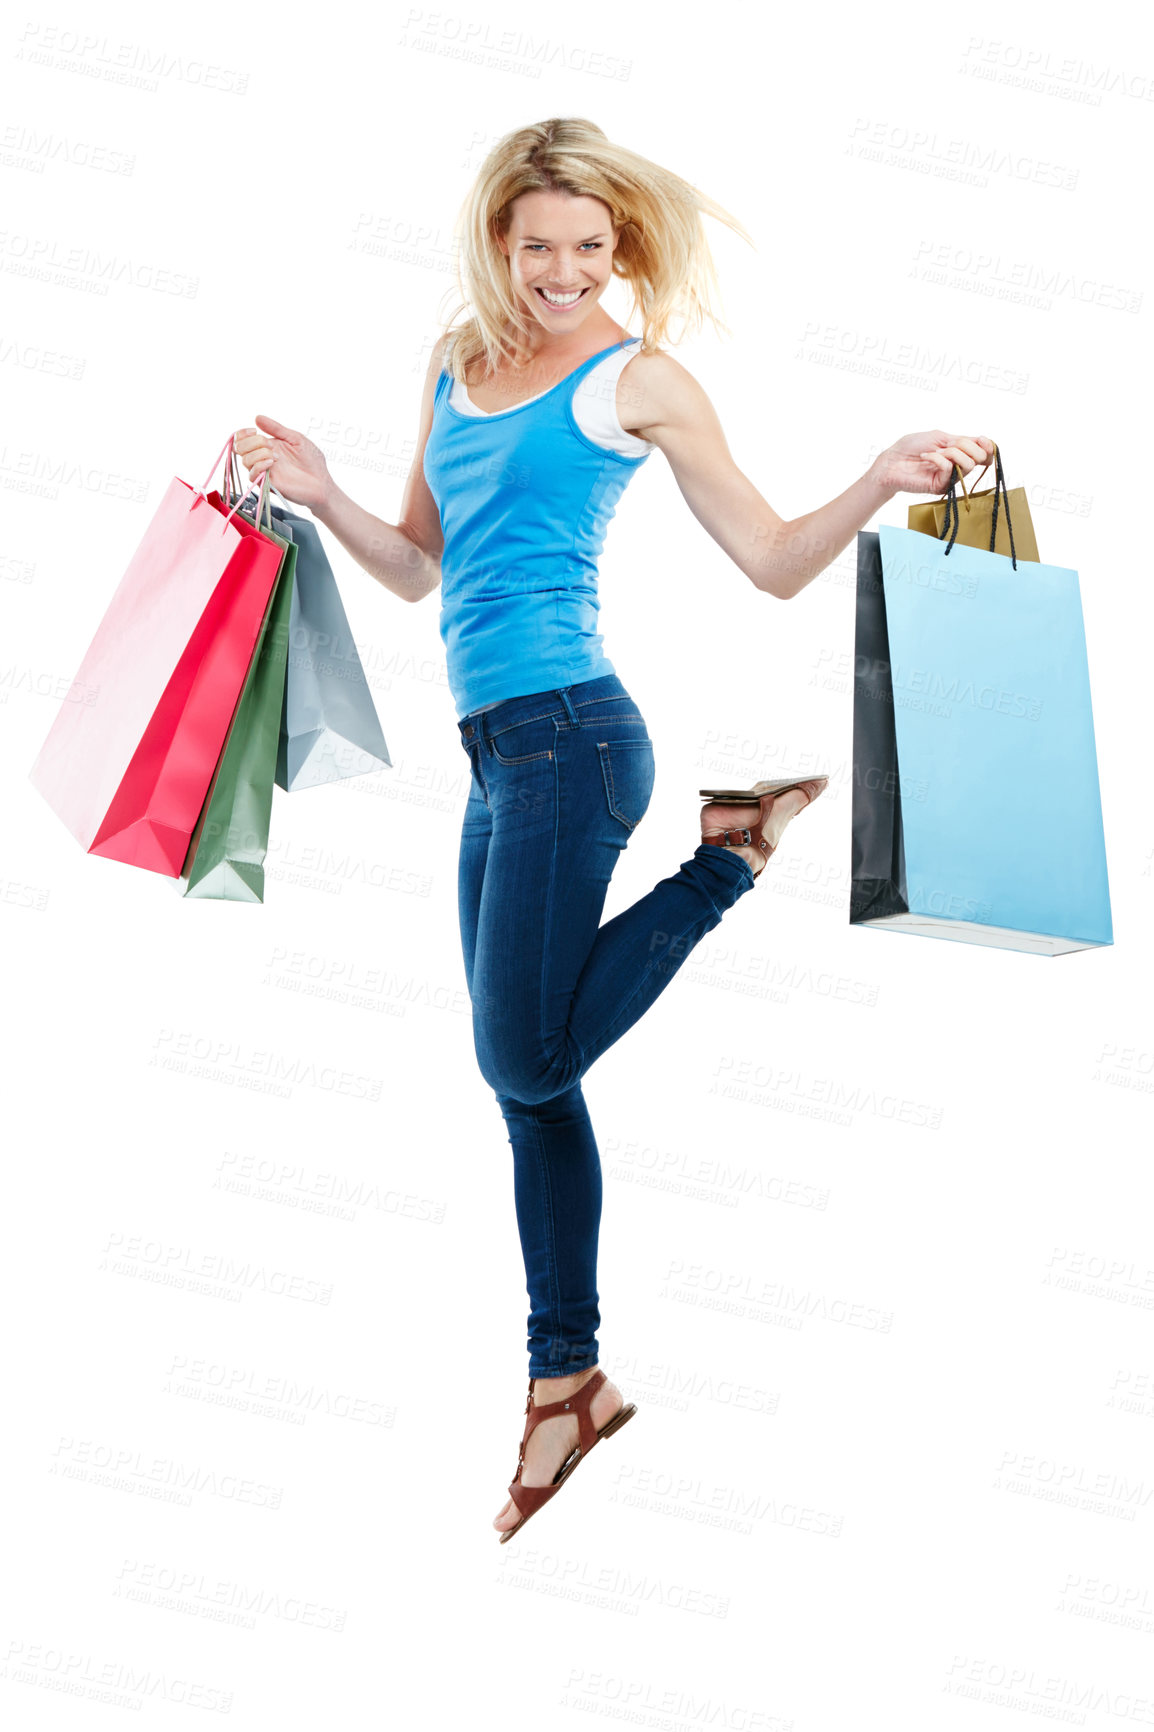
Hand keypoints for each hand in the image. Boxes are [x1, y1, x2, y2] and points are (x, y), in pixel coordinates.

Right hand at [233, 416, 333, 510]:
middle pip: (240, 448)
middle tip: (269, 445)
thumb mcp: (295, 438)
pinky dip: (259, 465)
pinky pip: (252, 475)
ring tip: (276, 456)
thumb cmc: (312, 461)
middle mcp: (262, 458)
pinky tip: (272, 462)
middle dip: (252, 442)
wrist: (322, 482)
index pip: (243, 439)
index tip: (254, 430)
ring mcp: (264, 471)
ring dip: (258, 454)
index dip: (243, 433)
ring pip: (245, 460)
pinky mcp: (267, 484)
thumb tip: (257, 417)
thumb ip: (276, 428)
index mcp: (267, 446)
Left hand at [870, 431, 995, 497]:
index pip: (983, 452)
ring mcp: (950, 478)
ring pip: (968, 464)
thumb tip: (984, 443)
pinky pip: (949, 468)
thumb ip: (962, 441)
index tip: (982, 440)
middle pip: (979, 457)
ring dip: (952, 452)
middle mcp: (958, 466)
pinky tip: (925, 456)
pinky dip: (937, 458)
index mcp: (959, 453)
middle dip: (965, 446)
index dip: (988, 446)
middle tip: (947, 445)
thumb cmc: (911, 447)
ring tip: (934, 451)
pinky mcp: (941, 486)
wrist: (892, 461)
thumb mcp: (940, 437)